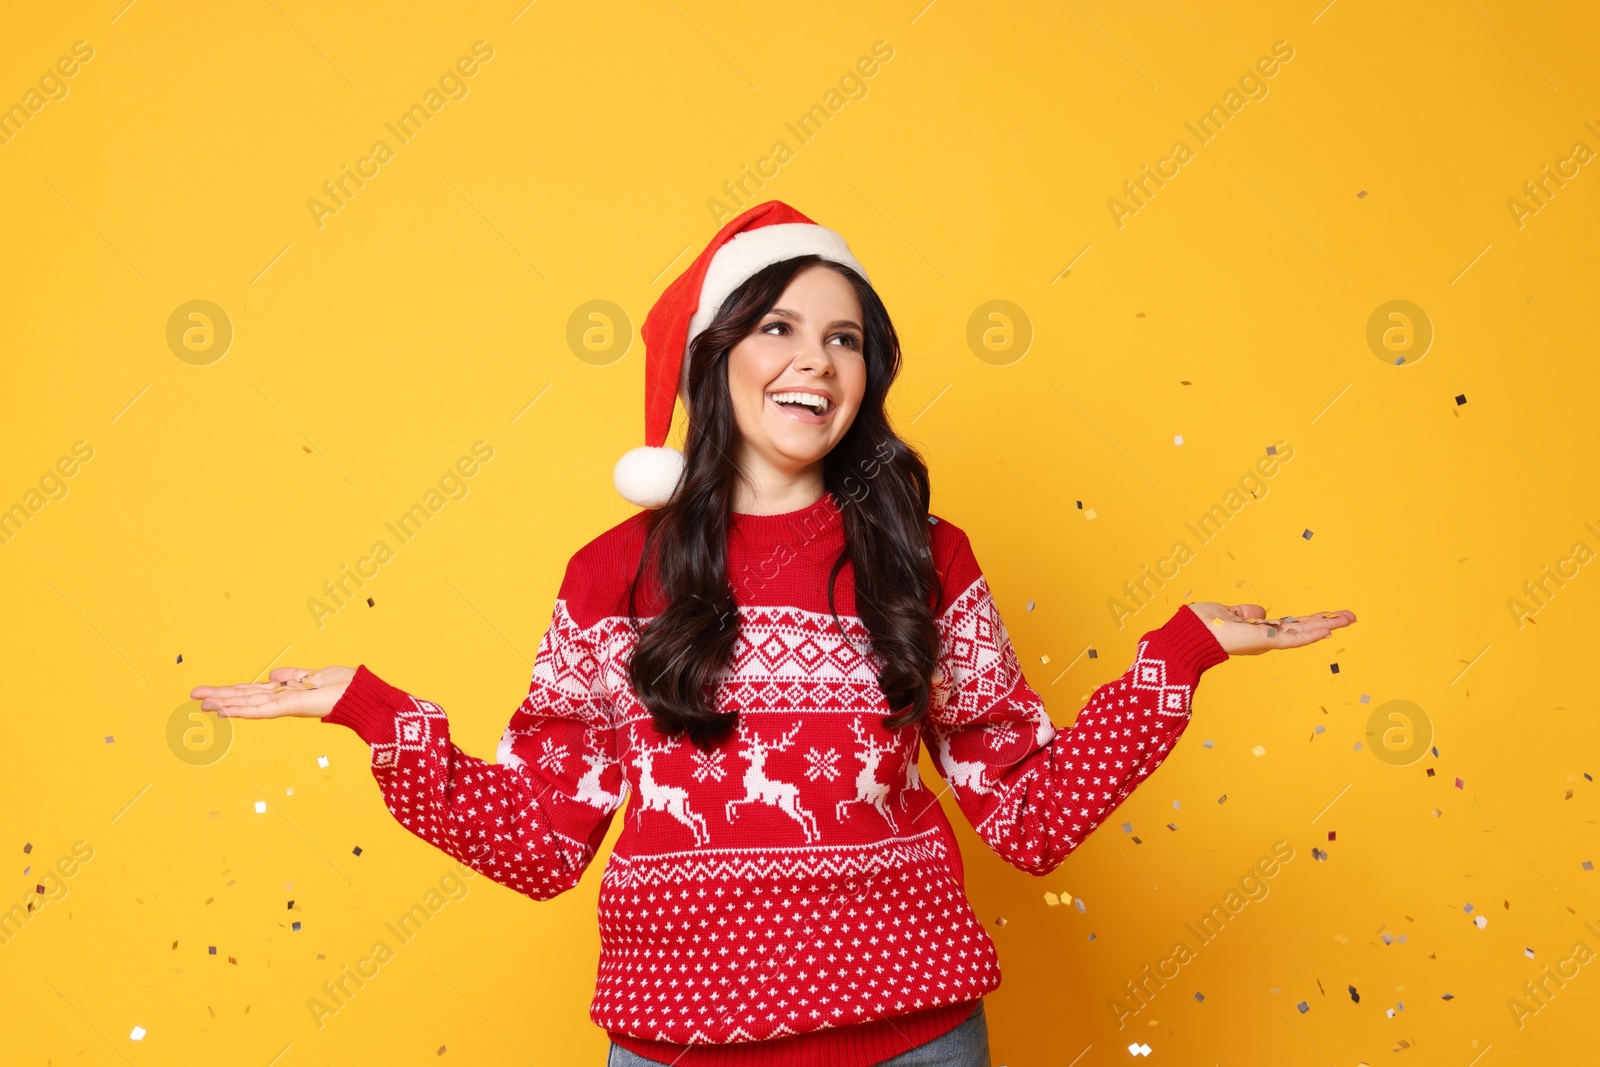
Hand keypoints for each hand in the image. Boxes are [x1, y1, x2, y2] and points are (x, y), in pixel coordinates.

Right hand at [190, 666, 355, 719]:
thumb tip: (272, 674)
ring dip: (225, 703)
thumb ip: (292, 676)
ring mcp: (285, 704)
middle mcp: (282, 699)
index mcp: (285, 691)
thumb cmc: (344, 685)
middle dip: (220, 696)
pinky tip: (225, 710)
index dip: (231, 691)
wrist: (362, 694)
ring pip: (248, 704)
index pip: (252, 691)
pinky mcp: (291, 706)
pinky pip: (262, 709)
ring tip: (202, 703)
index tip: (208, 692)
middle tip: (193, 695)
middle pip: (245, 697)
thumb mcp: (313, 675)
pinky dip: (243, 709)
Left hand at [1184, 602, 1355, 655]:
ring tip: (1348, 619)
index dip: (1310, 621)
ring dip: (1326, 625)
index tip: (1329, 617)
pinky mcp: (1264, 641)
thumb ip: (1245, 612)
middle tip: (1351, 616)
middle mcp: (1266, 638)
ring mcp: (1267, 641)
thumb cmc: (1201, 624)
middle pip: (1303, 629)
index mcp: (1259, 631)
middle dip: (1326, 622)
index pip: (1290, 626)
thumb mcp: (1228, 612)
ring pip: (1303, 633)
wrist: (1189, 634)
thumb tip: (1259, 611)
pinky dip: (1310, 634)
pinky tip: (1327, 629)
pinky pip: (1291, 638)